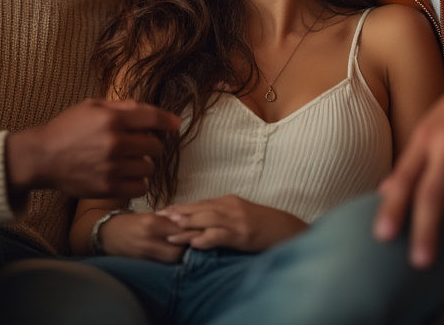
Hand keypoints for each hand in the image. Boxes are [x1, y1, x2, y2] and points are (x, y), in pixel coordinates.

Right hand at [7, 99, 179, 198]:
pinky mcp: (108, 187)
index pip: (152, 117)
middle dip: (152, 143)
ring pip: (149, 167)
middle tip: (141, 144)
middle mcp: (115, 142)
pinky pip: (140, 187)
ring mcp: (112, 167)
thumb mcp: (91, 106)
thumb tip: (145, 109)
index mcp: (112, 118)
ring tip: (131, 161)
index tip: (175, 124)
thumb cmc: (67, 128)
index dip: (167, 120)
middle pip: (155, 145)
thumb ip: (120, 106)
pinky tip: (128, 176)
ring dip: (144, 163)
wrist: (42, 157)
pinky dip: (138, 182)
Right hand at [100, 211, 192, 262]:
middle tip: (197, 244)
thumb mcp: (149, 216)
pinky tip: (176, 258)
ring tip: (187, 251)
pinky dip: (171, 261)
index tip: (202, 232)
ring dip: (181, 256)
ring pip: (171, 260)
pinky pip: (162, 264)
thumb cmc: (130, 222)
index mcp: (152, 222)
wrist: (107, 234)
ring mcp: (145, 253)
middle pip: (178, 251)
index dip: (193, 232)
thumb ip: (168, 220)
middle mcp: (149, 239)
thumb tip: (190, 222)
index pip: (180, 230)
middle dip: (189, 248)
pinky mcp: (142, 263)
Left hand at [158, 195, 307, 252]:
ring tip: (169, 230)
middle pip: (199, 209)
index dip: (180, 207)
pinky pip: (220, 235)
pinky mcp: (242, 234)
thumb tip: (202, 219)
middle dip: (177, 213)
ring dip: (186, 225)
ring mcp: (235, 220)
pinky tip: (194, 243)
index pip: (199, 203)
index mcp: (227, 201)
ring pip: (206, 220)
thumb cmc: (263, 224)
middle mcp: (229, 207)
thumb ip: (222, 214)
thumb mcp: (240, 214)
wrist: (285, 228)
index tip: (163, 210)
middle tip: (158, 217)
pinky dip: (206, 238)